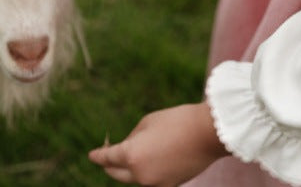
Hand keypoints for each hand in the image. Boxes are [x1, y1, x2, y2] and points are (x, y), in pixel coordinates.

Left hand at [88, 102, 227, 185]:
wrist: (208, 133)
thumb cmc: (178, 120)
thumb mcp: (149, 121)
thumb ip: (134, 137)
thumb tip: (130, 147)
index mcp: (131, 155)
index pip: (107, 158)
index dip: (98, 155)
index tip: (92, 154)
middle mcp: (139, 174)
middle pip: (116, 174)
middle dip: (109, 166)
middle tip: (108, 156)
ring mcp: (154, 183)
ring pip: (135, 178)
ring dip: (131, 168)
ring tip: (138, 152)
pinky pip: (151, 180)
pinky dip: (148, 171)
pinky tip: (154, 159)